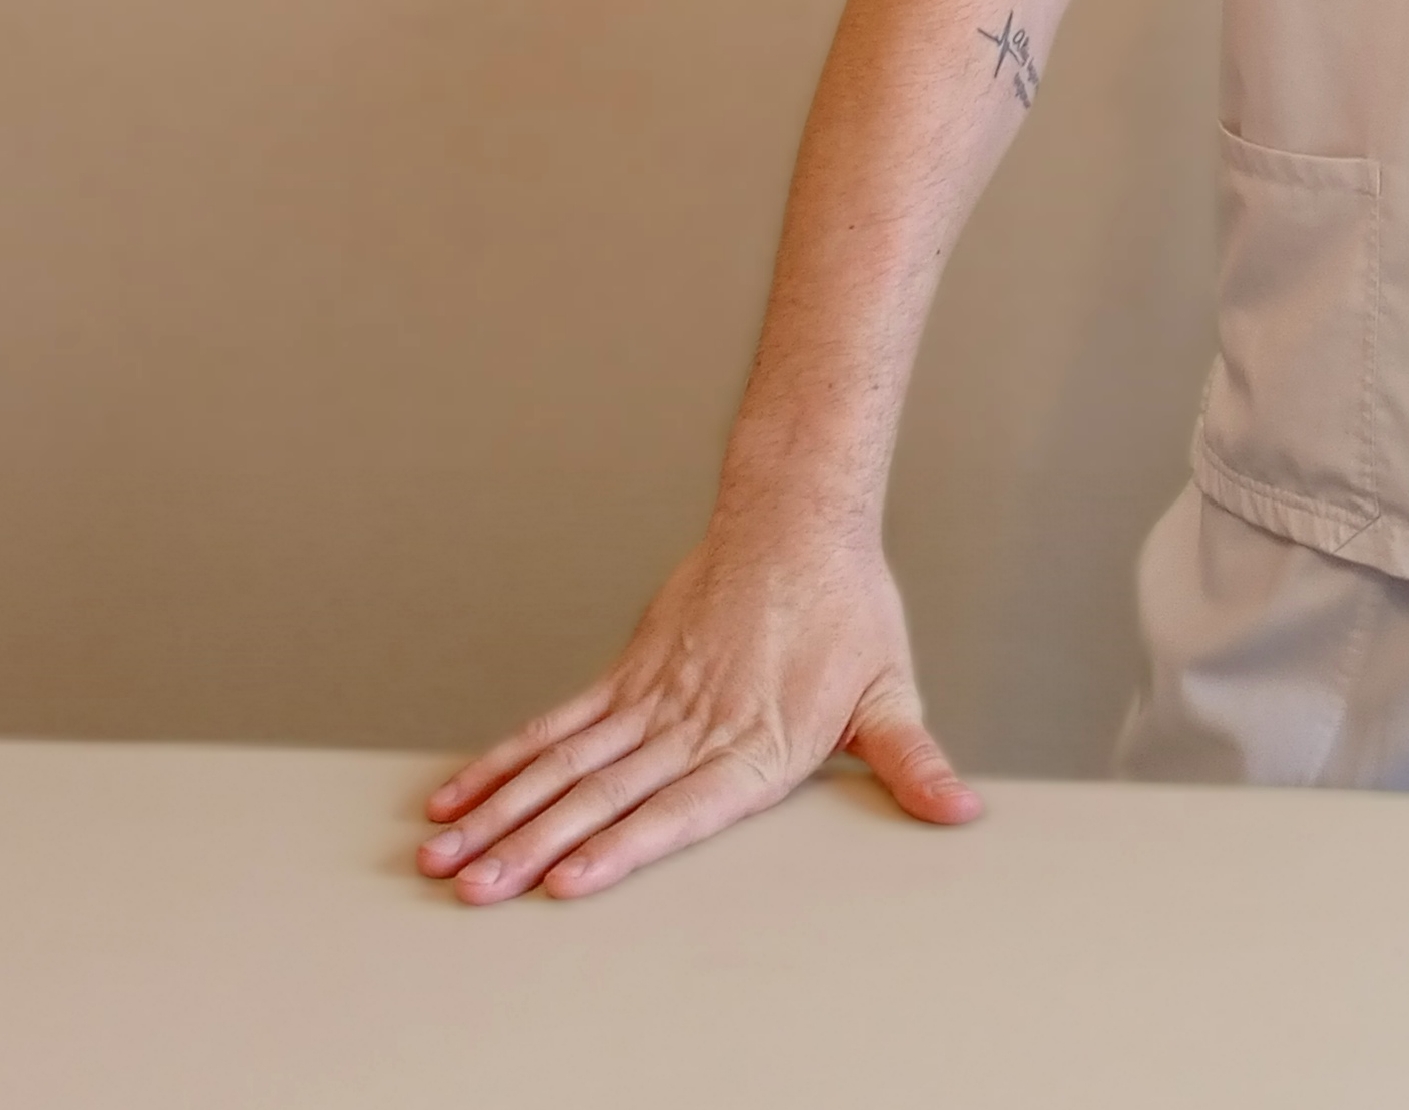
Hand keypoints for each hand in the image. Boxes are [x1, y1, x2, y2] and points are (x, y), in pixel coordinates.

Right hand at [417, 511, 979, 903]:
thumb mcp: (891, 691)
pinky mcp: (629, 669)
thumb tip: (961, 811)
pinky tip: (461, 794)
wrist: (801, 517)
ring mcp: (654, 697)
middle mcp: (696, 726)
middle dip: (534, 848)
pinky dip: (507, 760)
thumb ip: (913, 763)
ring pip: (567, 764)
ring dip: (504, 813)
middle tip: (476, 891)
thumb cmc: (850, 609)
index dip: (624, 846)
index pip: (682, 808)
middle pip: (605, 795)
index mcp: (758, 746)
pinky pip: (558, 722)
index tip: (568, 881)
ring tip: (447, 856)